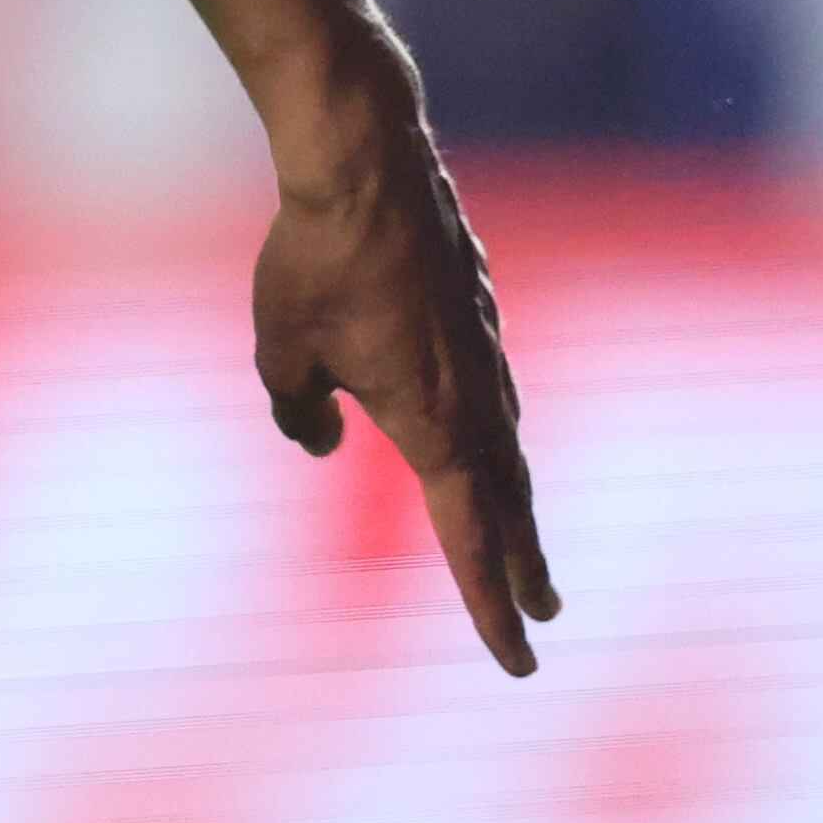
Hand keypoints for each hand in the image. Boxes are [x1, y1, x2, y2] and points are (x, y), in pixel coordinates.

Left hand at [177, 0, 559, 675]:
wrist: (365, 161)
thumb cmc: (315, 260)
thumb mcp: (280, 352)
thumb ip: (300, 414)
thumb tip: (326, 442)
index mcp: (434, 424)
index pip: (469, 538)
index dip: (490, 605)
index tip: (519, 662)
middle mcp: (474, 395)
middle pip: (506, 502)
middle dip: (520, 566)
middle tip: (541, 616)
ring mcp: (483, 347)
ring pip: (505, 444)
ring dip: (514, 499)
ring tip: (520, 540)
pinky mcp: (476, 307)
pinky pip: (490, 386)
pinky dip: (493, 428)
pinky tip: (485, 429)